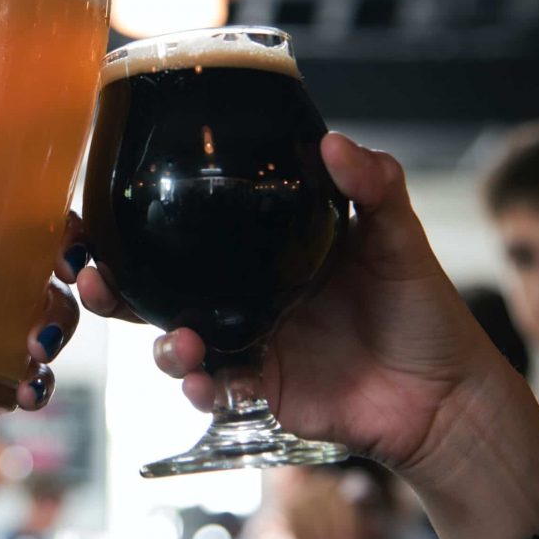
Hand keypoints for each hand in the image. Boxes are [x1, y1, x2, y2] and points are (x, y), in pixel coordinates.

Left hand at [0, 127, 83, 504]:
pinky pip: (32, 385)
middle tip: (67, 276)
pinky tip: (24, 386)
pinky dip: (40, 383)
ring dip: (57, 326)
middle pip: (40, 272)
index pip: (3, 224)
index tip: (62, 218)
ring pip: (47, 325)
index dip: (43, 217)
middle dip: (68, 273)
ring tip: (37, 343)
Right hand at [79, 132, 538, 538]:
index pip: (188, 232)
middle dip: (115, 289)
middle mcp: (245, 294)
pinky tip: (208, 383)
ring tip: (178, 344)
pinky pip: (214, 386)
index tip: (97, 212)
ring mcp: (249, 341)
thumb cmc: (423, 311)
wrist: (446, 396)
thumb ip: (372, 186)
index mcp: (263, 250)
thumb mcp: (397, 236)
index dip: (137, 226)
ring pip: (175, 340)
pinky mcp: (260, 387)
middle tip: (92, 279)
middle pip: (160, 288)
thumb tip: (333, 141)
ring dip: (160, 344)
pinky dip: (201, 388)